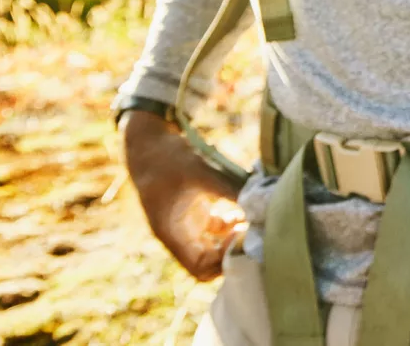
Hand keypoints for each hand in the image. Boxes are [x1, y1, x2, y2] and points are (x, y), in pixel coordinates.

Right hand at [120, 109, 246, 280]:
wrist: (148, 139)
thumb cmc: (168, 157)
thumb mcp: (201, 173)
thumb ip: (231, 189)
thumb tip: (262, 202)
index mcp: (172, 234)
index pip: (199, 269)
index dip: (222, 262)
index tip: (242, 239)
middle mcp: (178, 234)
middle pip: (209, 261)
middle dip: (231, 250)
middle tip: (253, 230)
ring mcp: (185, 223)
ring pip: (214, 244)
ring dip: (233, 236)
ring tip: (253, 218)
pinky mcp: (193, 209)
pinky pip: (215, 227)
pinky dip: (230, 222)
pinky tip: (244, 207)